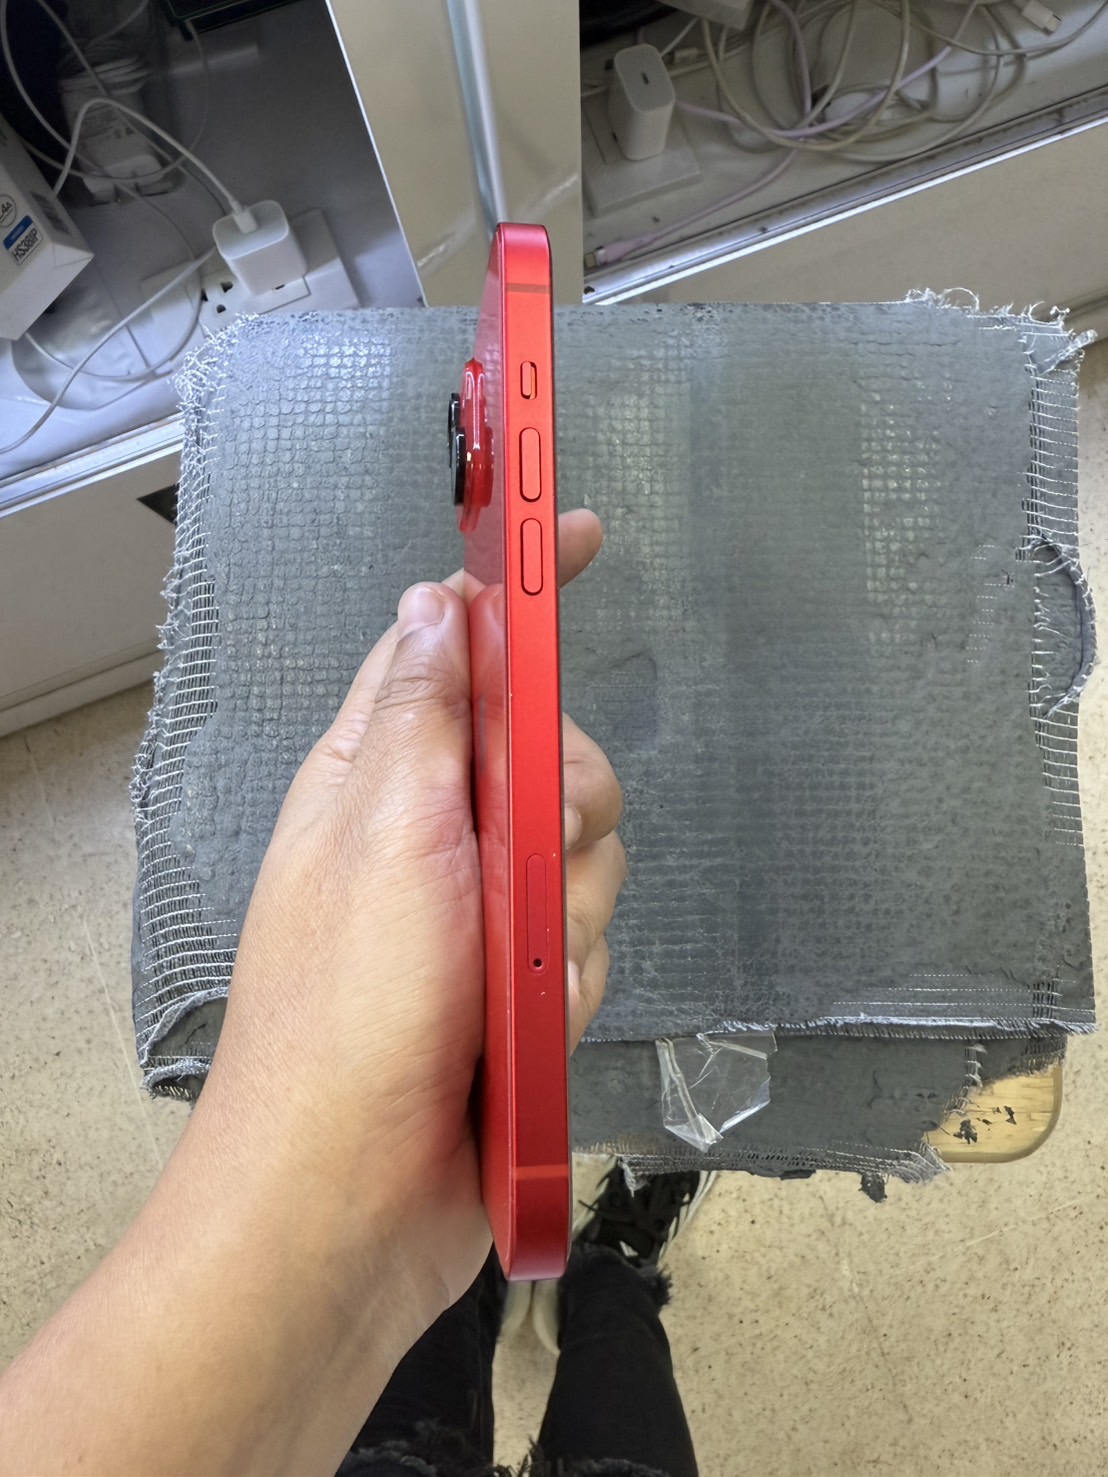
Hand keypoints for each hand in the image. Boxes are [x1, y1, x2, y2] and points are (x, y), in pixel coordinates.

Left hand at [200, 509, 625, 1314]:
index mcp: (376, 775)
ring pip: (587, 856)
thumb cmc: (349, 1017)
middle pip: (550, 752)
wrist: (353, 1202)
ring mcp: (477, 911)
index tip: (584, 539)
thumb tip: (433, 600)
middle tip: (533, 848)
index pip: (450, 643)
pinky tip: (524, 1024)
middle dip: (568, 798)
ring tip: (507, 974)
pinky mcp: (518, 981)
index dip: (518, 590)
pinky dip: (571, 980)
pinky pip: (589, 941)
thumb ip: (424, 713)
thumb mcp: (388, 837)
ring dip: (565, 915)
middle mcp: (431, 833)